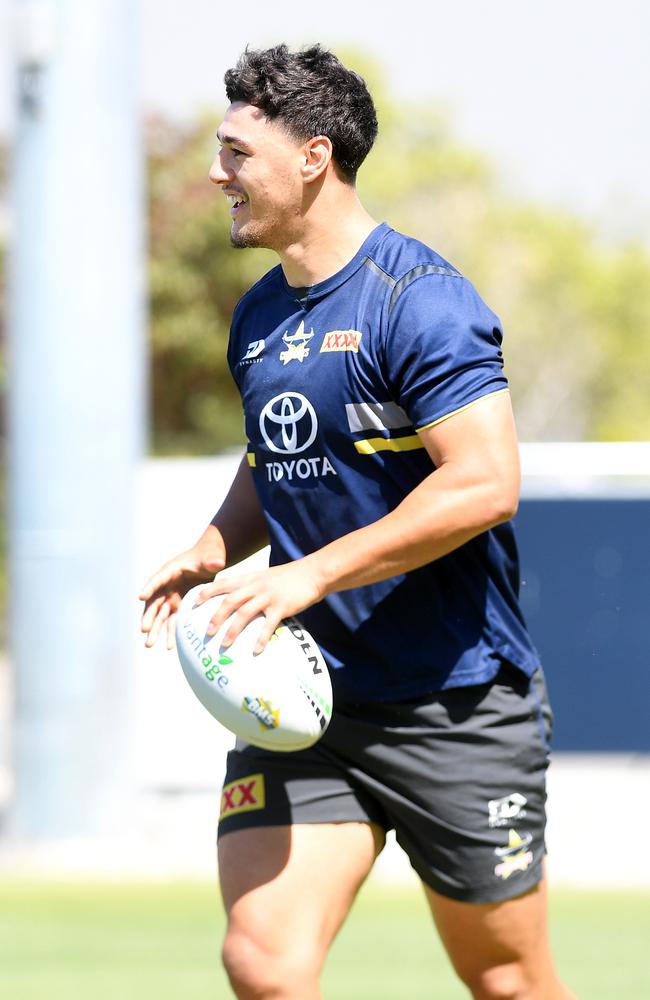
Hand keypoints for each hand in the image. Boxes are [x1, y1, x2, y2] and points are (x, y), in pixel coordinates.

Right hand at [139, 542, 224, 649]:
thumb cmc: (209, 555)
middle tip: (144, 629)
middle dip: (149, 615)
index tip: (141, 596)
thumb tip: (217, 563)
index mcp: (172, 570)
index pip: (158, 578)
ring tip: (149, 645)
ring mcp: (171, 597)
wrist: (211, 561)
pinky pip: (173, 621)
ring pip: (161, 615)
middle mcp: (167, 585)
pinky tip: (170, 647)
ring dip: (155, 629)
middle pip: (155, 601)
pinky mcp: (179, 606)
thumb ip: (213, 560)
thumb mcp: (212, 556)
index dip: (150, 587)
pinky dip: (171, 633)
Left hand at [193, 559, 323, 653]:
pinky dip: (261, 638)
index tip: (194, 603)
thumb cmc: (288, 577)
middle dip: (216, 617)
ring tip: (225, 644)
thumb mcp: (264, 576)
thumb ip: (250, 586)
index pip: (223, 584)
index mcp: (249, 578)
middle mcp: (255, 586)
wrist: (313, 572)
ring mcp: (268, 596)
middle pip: (229, 601)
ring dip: (233, 630)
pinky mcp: (282, 606)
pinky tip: (256, 651)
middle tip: (207, 633)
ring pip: (244, 613)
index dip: (207, 593)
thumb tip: (236, 600)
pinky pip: (268, 624)